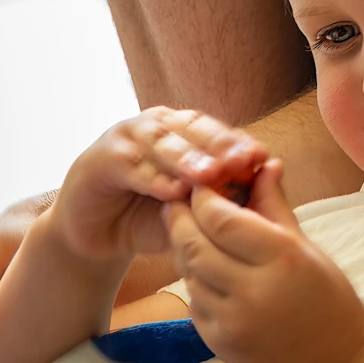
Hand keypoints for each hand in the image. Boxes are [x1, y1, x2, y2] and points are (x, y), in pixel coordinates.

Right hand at [52, 108, 277, 266]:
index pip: (216, 132)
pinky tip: (172, 192)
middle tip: (242, 162)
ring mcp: (128, 137)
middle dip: (219, 146)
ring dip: (187, 158)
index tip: (262, 159)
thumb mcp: (192, 210)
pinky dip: (153, 178)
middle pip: (193, 130)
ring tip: (210, 176)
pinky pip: (132, 166)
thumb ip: (221, 196)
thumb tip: (265, 184)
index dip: (238, 144)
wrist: (98, 236)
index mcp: (184, 131)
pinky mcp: (101, 158)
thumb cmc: (151, 218)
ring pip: (163, 143)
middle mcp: (158, 126)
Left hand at [164, 164, 363, 362]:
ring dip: (184, 247)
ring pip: (188, 271)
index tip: (201, 183)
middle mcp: (252, 290)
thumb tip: (263, 164)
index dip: (203, 197)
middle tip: (178, 200)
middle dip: (180, 217)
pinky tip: (205, 268)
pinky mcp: (217, 342)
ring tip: (189, 230)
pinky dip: (194, 279)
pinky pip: (193, 300)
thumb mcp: (306, 247)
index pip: (221, 218)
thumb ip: (274, 206)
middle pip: (194, 243)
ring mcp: (231, 321)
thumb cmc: (328, 298)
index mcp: (280, 258)